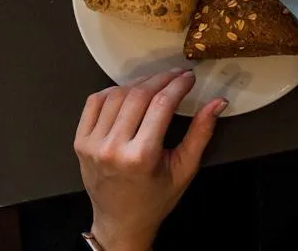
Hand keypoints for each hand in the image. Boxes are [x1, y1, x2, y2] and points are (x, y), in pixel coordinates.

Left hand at [76, 70, 222, 250]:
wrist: (120, 221)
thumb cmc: (155, 199)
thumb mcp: (184, 170)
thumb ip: (201, 133)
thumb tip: (217, 102)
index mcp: (141, 157)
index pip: (161, 105)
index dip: (177, 85)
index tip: (188, 77)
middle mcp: (113, 147)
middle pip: (138, 96)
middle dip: (160, 79)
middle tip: (175, 75)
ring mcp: (93, 143)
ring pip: (116, 95)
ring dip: (137, 84)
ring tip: (155, 83)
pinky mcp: (80, 140)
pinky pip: (94, 102)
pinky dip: (112, 91)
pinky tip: (127, 92)